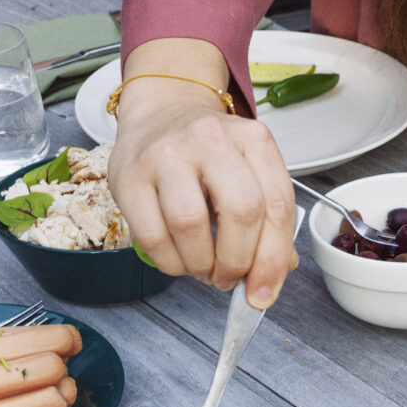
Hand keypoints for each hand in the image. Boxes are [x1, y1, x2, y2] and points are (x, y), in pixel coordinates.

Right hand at [106, 43, 295, 306]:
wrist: (159, 114)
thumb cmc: (208, 152)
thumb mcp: (249, 172)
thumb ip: (267, 221)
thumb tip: (273, 276)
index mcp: (253, 139)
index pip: (277, 205)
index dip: (273, 259)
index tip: (264, 292)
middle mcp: (211, 139)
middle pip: (241, 211)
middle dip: (238, 261)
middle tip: (230, 279)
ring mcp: (166, 154)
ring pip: (190, 224)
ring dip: (200, 264)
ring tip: (203, 268)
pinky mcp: (130, 176)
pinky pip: (151, 235)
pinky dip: (170, 263)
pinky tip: (178, 259)